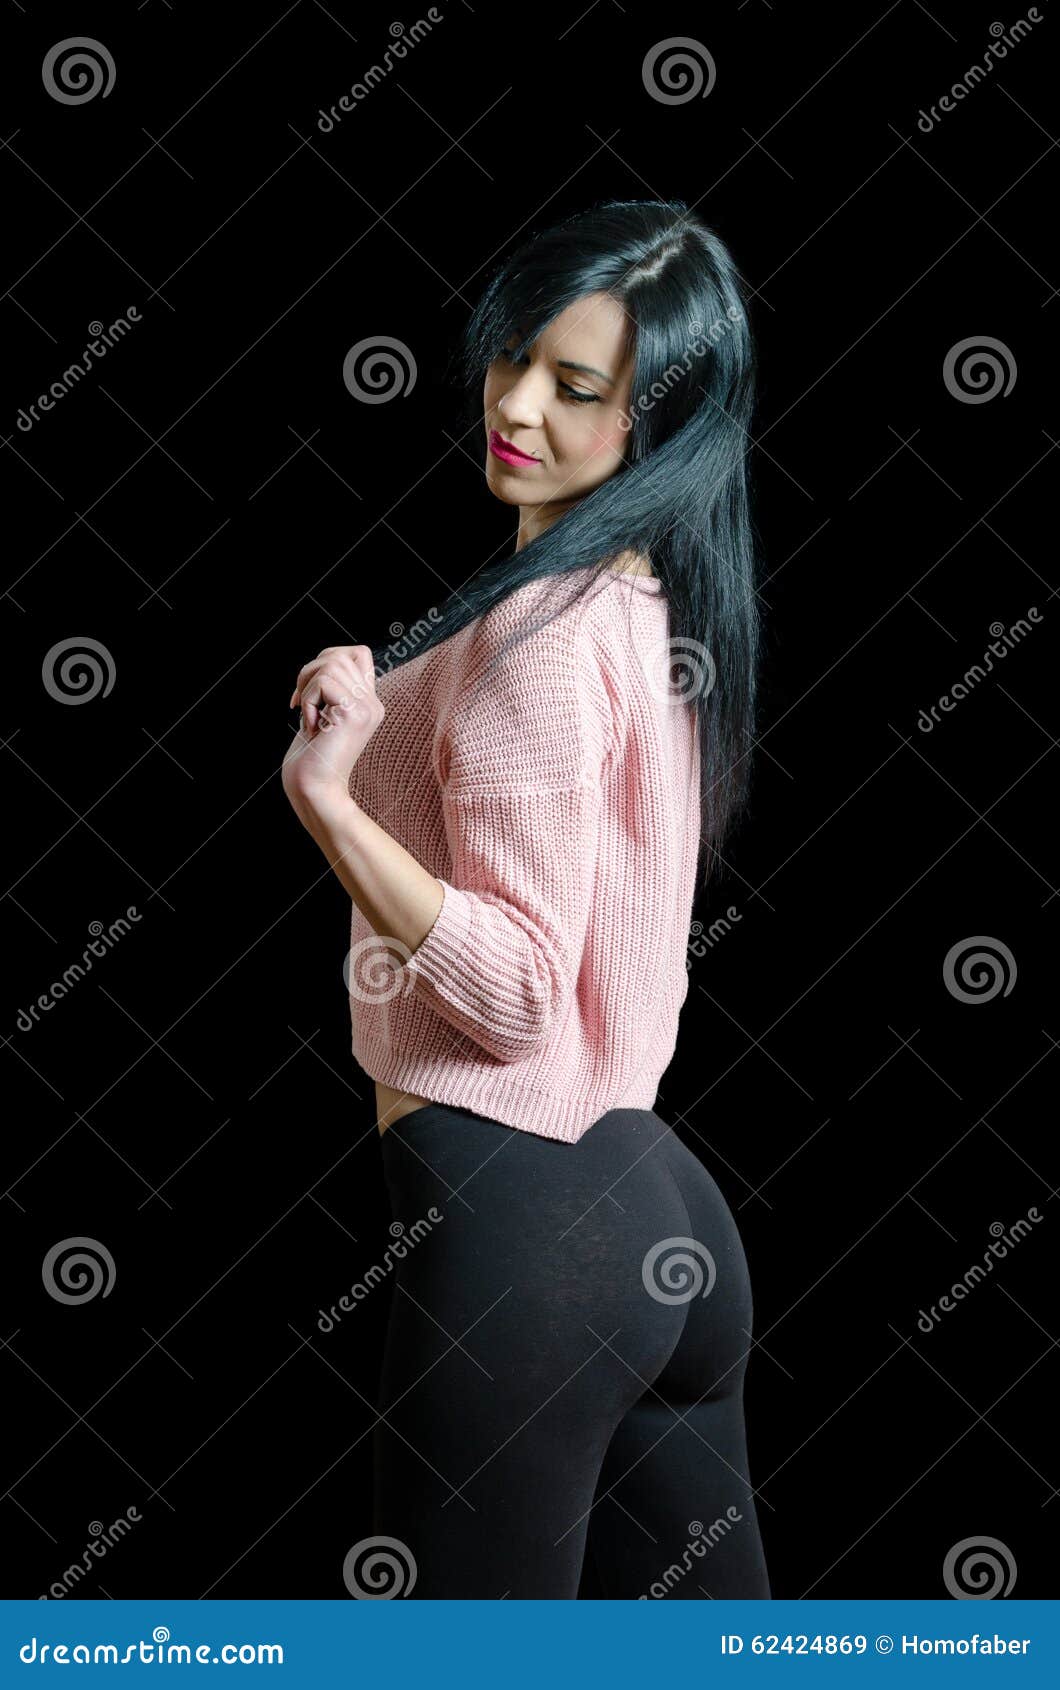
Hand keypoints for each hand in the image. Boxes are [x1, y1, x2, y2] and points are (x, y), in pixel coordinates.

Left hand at [282, 644, 383, 821]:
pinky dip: (308, 700)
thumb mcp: (322, 716)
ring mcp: (366, 709)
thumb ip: (328, 691)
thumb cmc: (311, 760)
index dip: (330, 658)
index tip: (311, 688)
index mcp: (369, 704)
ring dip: (308, 686)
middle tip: (300, 702)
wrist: (315, 791)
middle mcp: (373, 705)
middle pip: (341, 655)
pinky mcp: (352, 714)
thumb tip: (316, 665)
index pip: (360, 653)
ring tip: (307, 714)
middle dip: (310, 671)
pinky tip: (311, 726)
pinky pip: (323, 682)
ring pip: (331, 664)